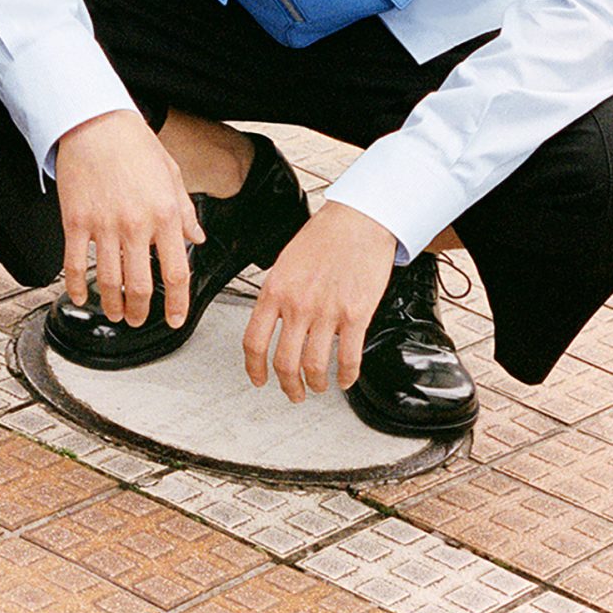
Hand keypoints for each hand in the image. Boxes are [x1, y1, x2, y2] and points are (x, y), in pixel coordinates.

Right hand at [55, 111, 204, 329]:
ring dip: (112, 306)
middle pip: (140, 287)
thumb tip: (197, 237)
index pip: (177, 272)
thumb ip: (185, 211)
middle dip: (142, 312)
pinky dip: (77, 289)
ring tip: (115, 313)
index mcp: (164, 214)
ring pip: (109, 283)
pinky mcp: (75, 221)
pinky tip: (80, 297)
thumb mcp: (172, 174)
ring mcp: (104, 225)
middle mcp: (136, 224)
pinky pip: (75, 265)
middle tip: (140, 319)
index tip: (176, 319)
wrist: (96, 123)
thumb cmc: (135, 145)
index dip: (178, 304)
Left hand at [243, 202, 396, 401]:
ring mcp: (327, 311)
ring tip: (319, 386)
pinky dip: (347, 376)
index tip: (258, 379)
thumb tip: (272, 320)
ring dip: (316, 384)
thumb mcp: (287, 261)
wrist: (358, 220)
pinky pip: (348, 358)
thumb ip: (278, 293)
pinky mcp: (356, 315)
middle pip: (284, 362)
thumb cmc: (325, 236)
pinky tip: (346, 378)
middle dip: (288, 386)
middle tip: (294, 392)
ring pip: (315, 367)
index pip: (254, 341)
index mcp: (275, 290)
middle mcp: (298, 304)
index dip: (254, 368)